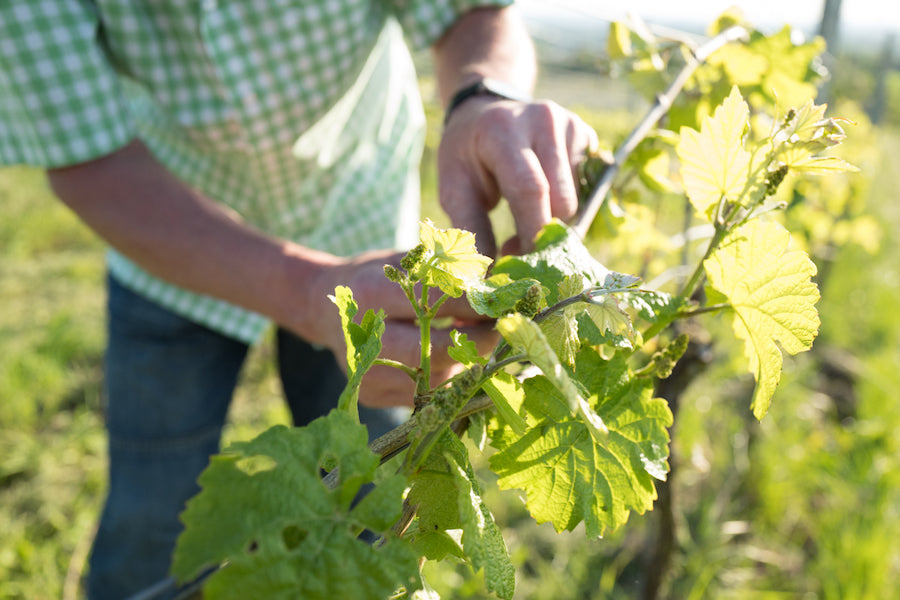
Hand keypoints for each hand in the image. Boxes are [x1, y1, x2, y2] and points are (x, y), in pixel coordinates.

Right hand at [300, 249, 497, 407]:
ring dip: (465, 362)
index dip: (472, 309)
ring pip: (433, 377)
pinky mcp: (373, 396)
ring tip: (483, 341)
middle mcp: (364, 338)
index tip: (502, 306)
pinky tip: (457, 358)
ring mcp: (366, 373)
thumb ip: (445, 271)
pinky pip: (424, 393)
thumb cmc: (375, 279)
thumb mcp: (404, 262)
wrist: (324, 312)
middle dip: (474, 344)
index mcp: (371, 294)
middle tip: (501, 332)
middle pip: (431, 352)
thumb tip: (494, 285)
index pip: (433, 306)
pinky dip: (447, 376)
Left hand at [437, 96, 598, 255]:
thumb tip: (486, 278)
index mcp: (503, 129)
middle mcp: (543, 119)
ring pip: (576, 199)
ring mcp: (570, 125)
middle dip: (542, 235)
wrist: (485, 113)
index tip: (522, 268)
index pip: (530, 189)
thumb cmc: (467, 157)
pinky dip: (564, 205)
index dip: (531, 235)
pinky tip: (542, 198)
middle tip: (516, 249)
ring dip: (553, 221)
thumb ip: (471, 228)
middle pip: (561, 200)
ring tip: (523, 218)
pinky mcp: (587, 135)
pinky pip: (585, 189)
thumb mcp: (454, 188)